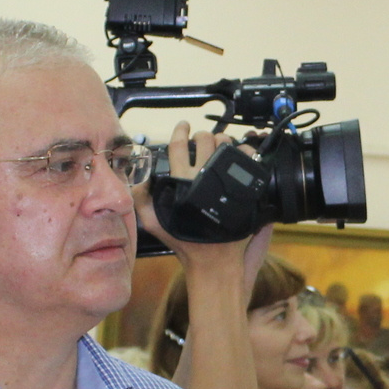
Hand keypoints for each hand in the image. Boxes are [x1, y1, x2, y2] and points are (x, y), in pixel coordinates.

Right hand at [137, 121, 266, 272]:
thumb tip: (139, 179)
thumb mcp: (154, 224)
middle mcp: (203, 180)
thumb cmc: (185, 244)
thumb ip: (142, 201)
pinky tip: (242, 154)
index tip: (183, 126)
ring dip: (224, 141)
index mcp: (182, 184)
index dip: (179, 132)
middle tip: (203, 140)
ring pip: (226, 147)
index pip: (178, 147)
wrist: (215, 263)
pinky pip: (249, 164)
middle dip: (203, 136)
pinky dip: (247, 154)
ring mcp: (225, 184)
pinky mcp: (244, 192)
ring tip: (221, 146)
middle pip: (204, 141)